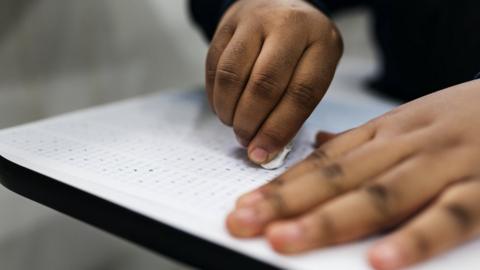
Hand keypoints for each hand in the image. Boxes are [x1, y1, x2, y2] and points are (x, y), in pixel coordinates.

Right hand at [206, 0, 342, 163]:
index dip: (279, 130)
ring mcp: (254, 21)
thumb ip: (297, 106)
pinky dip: (215, 95)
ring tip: (234, 124)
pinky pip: (214, 66)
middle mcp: (288, 26)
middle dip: (250, 123)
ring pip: (232, 75)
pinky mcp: (227, 24)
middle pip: (264, 85)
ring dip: (229, 110)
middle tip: (246, 140)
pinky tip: (223, 107)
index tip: (263, 153)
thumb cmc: (301, 48)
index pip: (301, 94)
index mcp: (321, 42)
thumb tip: (265, 149)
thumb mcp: (315, 68)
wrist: (280, 3)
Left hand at [226, 80, 479, 269]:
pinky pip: (447, 218)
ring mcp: (442, 167)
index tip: (245, 205)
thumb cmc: (460, 118)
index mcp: (385, 132)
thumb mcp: (408, 120)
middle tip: (243, 222)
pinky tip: (378, 262)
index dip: (280, 185)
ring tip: (284, 240)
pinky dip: (413, 239)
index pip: (323, 162)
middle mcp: (405, 147)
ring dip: (328, 220)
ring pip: (378, 196)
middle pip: (337, 178)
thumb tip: (320, 140)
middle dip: (285, 203)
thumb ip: (363, 139)